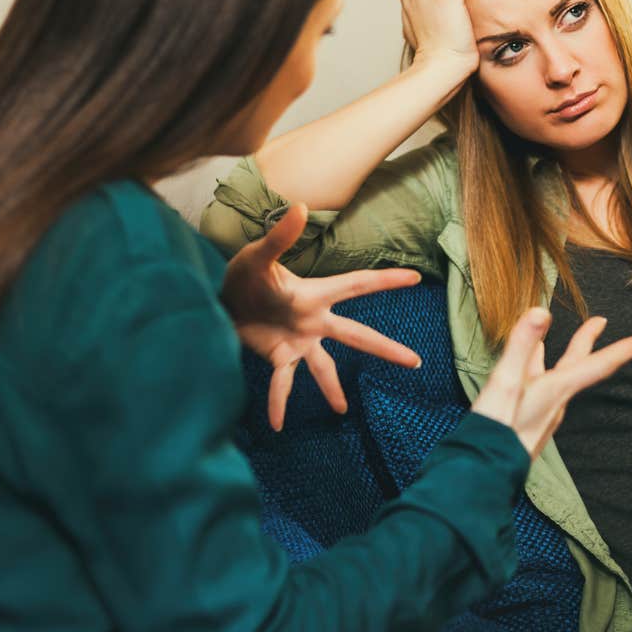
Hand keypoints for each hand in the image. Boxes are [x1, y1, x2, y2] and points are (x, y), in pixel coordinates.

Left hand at [222, 204, 422, 430]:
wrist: (216, 298)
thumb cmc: (241, 273)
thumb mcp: (258, 255)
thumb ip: (280, 236)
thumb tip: (300, 206)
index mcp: (315, 295)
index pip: (357, 285)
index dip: (385, 281)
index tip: (414, 277)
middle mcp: (314, 320)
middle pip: (357, 335)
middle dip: (385, 348)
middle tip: (415, 362)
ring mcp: (299, 341)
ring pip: (325, 367)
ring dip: (333, 389)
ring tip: (342, 411)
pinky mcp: (279, 356)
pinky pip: (283, 384)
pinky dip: (280, 403)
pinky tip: (277, 426)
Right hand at [472, 308, 631, 459]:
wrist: (482, 477)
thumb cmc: (494, 434)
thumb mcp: (505, 384)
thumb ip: (521, 347)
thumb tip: (540, 311)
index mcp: (556, 391)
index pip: (599, 364)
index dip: (627, 349)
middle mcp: (555, 402)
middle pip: (579, 366)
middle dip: (589, 341)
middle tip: (602, 321)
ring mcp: (542, 414)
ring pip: (556, 375)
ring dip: (561, 354)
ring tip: (550, 336)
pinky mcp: (528, 421)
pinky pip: (539, 387)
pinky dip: (536, 368)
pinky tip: (527, 369)